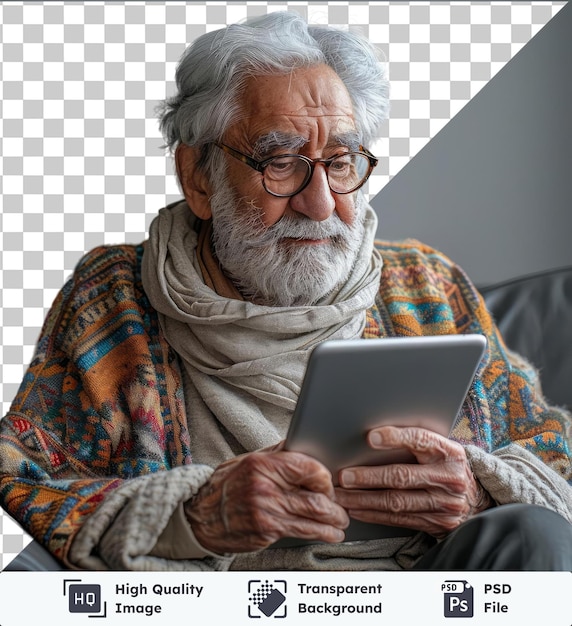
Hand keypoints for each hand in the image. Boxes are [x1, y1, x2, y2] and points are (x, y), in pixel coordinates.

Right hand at [183, 448, 349, 553]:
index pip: (310, 468)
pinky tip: (328, 533)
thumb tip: (304, 444)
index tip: (330, 483)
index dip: (326, 478)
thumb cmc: (225, 485)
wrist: (199, 515)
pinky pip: (301, 532)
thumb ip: (278, 454)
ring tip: (340, 522)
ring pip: (314, 518)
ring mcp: (266, 512)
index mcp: (263, 464)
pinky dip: (321, 534)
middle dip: (335, 504)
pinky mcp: (265, 532)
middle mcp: (265, 488)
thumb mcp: (249, 460)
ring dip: (334, 522)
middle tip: (340, 506)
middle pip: (316, 497)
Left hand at [334, 426, 492, 537]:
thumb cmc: (449, 467)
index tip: (371, 437)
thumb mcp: (443, 449)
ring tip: (342, 496)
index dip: (395, 438)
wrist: (480, 500)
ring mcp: (444, 504)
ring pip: (397, 502)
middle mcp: (449, 478)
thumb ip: (418, 443)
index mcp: (450, 452)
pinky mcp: (437, 523)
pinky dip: (374, 514)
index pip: (421, 440)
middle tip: (345, 476)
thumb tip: (374, 435)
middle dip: (369, 477)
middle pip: (402, 476)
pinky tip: (357, 510)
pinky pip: (400, 519)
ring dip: (364, 500)